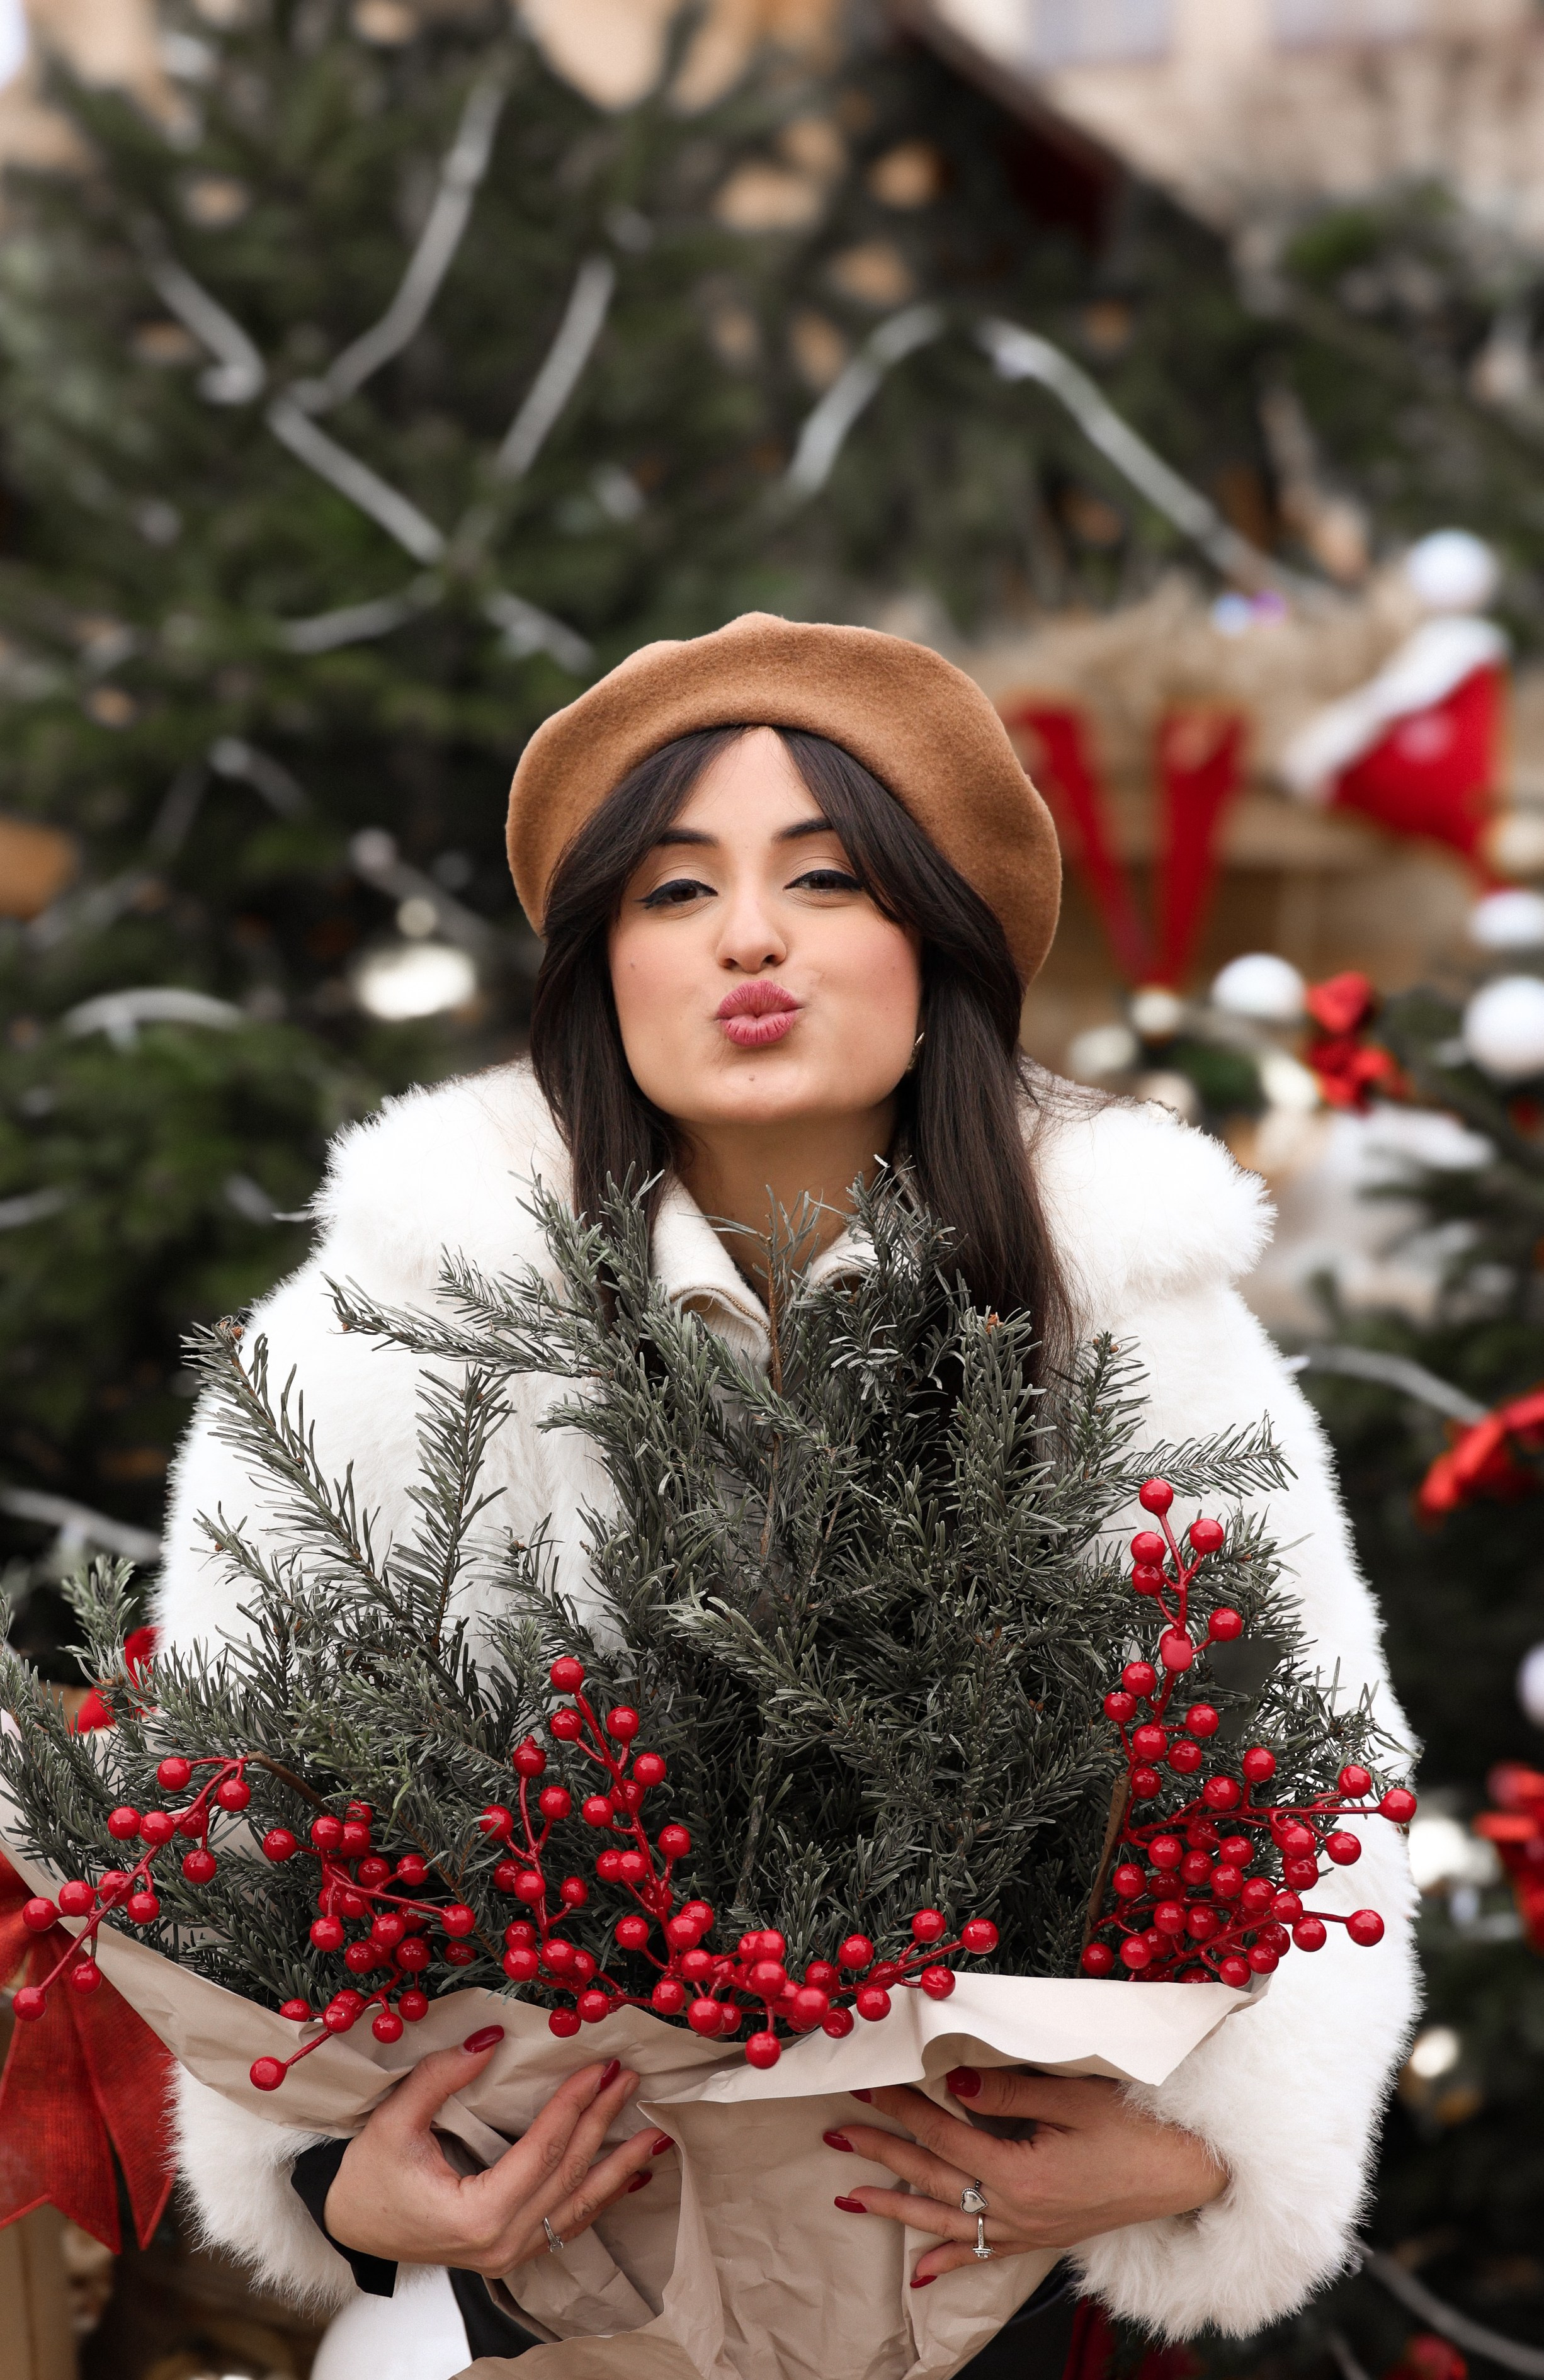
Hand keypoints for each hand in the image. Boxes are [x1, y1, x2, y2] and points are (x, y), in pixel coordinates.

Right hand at [324, 2029, 672, 2276]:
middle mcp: (501, 2244)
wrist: (353, 2229)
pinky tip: (629, 2175)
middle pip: (568, 2175)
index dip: (573, 2106)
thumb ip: (440, 2077)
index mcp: (477, 2216)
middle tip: (629, 2077)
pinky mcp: (512, 2251)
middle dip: (602, 2123)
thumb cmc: (369, 2178)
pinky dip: (601, 2197)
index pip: (542, 2152)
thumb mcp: (394, 2123)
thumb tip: (490, 2037)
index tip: (599, 2066)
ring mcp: (510, 2254)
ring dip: (619, 2166)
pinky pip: (568, 2224)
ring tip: (655, 2133)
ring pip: (579, 2207)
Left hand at [825, 2066, 1225, 2285]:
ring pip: (948, 2221)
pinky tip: (919, 2275)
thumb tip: (949, 2083)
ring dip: (897, 2207)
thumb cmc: (1136, 2126)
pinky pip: (986, 2255)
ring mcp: (1028, 2229)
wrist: (1187, 2172)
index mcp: (1020, 2173)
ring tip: (849, 2198)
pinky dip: (950, 2263)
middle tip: (837, 2134)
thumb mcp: (1072, 2097)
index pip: (943, 2133)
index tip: (868, 2084)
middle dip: (881, 2154)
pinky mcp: (1042, 2237)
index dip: (902, 2107)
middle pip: (934, 2177)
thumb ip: (1006, 2092)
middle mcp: (1017, 2210)